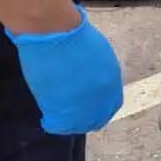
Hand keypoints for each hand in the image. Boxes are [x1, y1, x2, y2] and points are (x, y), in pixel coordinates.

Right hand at [8, 9, 122, 134]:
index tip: (88, 108)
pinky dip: (53, 123)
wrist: (55, 34)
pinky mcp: (62, 110)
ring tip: (59, 117)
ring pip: (80, 126)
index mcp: (112, 81)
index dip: (99, 109)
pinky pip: (60, 126)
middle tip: (71, 116)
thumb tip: (90, 82)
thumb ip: (98, 73)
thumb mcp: (98, 56)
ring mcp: (83, 105)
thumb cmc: (73, 36)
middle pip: (98, 119)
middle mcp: (103, 97)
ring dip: (70, 123)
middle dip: (86, 119)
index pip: (111, 105)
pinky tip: (47, 118)